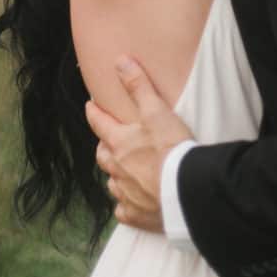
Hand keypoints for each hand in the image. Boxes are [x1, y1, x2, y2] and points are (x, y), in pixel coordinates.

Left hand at [85, 56, 194, 232]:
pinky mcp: (137, 215)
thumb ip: (138, 85)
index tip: (90, 106)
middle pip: (103, 155)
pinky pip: (124, 210)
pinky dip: (125, 204)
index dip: (94, 113)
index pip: (99, 124)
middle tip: (109, 139)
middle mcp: (117, 170)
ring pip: (112, 182)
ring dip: (115, 174)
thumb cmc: (170, 148)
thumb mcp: (156, 110)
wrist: (186, 190)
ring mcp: (125, 194)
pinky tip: (131, 202)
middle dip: (105, 146)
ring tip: (123, 170)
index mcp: (119, 143)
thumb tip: (120, 61)